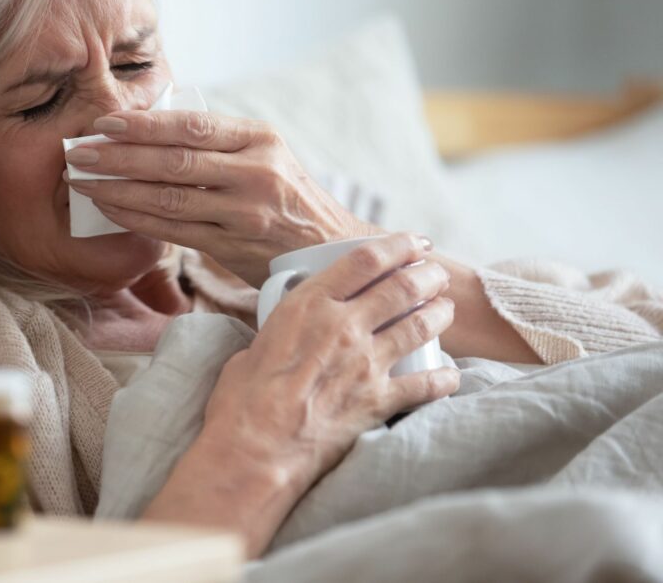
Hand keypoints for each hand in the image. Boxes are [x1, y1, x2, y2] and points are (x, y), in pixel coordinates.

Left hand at [64, 109, 375, 286]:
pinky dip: (138, 220)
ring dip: (119, 190)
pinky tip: (112, 210)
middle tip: (79, 152)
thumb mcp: (266, 154)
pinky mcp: (233, 248)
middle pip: (174, 161)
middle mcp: (255, 173)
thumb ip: (219, 142)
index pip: (192, 126)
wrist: (330, 248)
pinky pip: (175, 231)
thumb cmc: (287, 196)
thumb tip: (150, 125)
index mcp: (260, 139)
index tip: (105, 122)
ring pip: (170, 199)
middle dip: (119, 156)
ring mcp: (245, 214)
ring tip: (83, 182)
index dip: (143, 124)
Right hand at [143, 233, 459, 555]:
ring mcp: (365, 363)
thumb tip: (289, 333)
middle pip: (402, 286)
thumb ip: (284, 330)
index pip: (365, 259)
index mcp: (309, 305)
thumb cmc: (242, 400)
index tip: (413, 242)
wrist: (254, 450)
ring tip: (445, 308)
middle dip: (427, 274)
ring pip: (420, 325)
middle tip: (435, 272)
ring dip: (440, 313)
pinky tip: (451, 374)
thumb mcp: (257, 343)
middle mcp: (343, 326)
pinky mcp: (378, 401)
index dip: (397, 245)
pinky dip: (444, 378)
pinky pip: (426, 384)